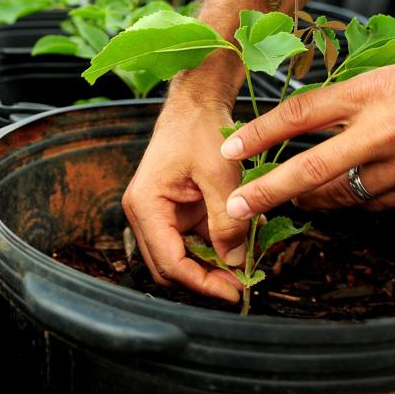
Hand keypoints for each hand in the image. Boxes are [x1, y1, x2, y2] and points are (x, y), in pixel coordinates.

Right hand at [123, 91, 246, 302]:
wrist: (196, 102)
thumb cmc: (199, 128)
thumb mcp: (219, 173)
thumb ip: (227, 218)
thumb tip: (236, 261)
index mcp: (146, 205)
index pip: (169, 262)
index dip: (201, 283)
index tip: (234, 291)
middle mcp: (146, 214)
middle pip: (171, 266)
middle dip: (205, 279)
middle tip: (242, 285)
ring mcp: (161, 213)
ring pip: (184, 257)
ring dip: (213, 264)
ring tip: (248, 264)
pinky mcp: (176, 210)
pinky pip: (195, 240)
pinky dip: (217, 246)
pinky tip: (242, 243)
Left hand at [220, 46, 394, 217]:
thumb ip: (355, 97)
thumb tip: (313, 118)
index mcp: (373, 92)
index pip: (300, 113)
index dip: (259, 133)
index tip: (229, 147)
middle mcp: (383, 131)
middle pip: (312, 167)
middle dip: (268, 191)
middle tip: (236, 208)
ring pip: (343, 196)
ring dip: (312, 202)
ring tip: (291, 202)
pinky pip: (378, 205)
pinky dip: (357, 204)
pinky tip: (348, 198)